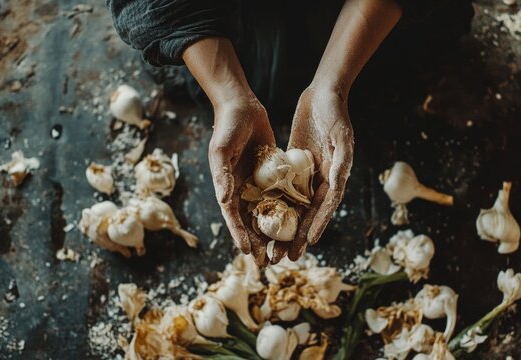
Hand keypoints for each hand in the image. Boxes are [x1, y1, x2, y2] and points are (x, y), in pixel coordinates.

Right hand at [209, 99, 274, 265]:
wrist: (242, 107)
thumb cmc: (227, 127)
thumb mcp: (222, 151)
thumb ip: (222, 176)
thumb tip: (225, 201)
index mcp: (226, 187)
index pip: (233, 217)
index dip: (240, 235)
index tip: (248, 253)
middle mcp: (241, 189)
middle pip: (251, 221)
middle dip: (258, 242)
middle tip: (268, 263)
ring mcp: (258, 182)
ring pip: (268, 212)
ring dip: (274, 231)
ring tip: (283, 251)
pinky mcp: (272, 174)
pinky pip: (280, 195)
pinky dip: (286, 209)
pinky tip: (298, 223)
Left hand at [272, 86, 353, 261]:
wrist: (323, 93)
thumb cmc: (335, 114)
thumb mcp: (341, 138)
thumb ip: (340, 163)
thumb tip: (337, 186)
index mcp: (335, 177)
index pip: (324, 207)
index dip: (316, 226)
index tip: (307, 245)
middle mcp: (321, 180)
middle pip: (307, 213)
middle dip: (296, 236)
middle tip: (283, 258)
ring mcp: (307, 173)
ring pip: (293, 206)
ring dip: (283, 227)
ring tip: (271, 247)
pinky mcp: (293, 165)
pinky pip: (283, 189)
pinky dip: (275, 205)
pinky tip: (262, 219)